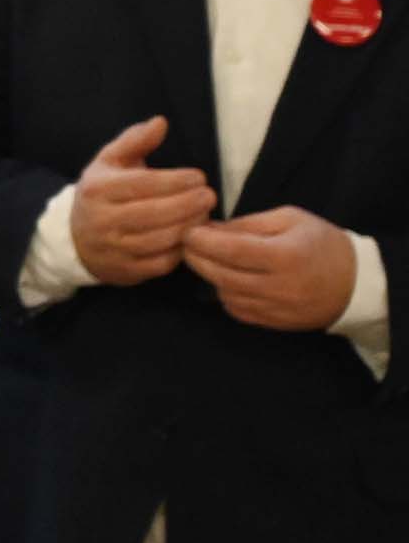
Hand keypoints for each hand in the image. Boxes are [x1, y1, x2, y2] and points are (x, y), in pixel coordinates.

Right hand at [70, 115, 214, 285]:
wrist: (74, 239)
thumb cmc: (100, 194)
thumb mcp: (109, 162)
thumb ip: (135, 140)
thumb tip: (161, 122)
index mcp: (98, 189)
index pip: (143, 184)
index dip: (176, 181)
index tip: (199, 177)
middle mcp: (102, 220)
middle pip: (155, 213)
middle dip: (188, 204)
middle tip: (209, 196)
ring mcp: (114, 248)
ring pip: (160, 240)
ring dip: (189, 227)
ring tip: (204, 215)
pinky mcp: (126, 271)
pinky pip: (161, 262)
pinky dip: (181, 250)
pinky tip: (192, 237)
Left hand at [183, 206, 358, 330]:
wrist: (356, 283)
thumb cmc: (321, 243)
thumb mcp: (289, 219)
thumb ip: (248, 223)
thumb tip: (209, 229)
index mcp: (285, 256)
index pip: (232, 250)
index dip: (203, 240)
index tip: (187, 230)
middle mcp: (280, 287)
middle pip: (222, 274)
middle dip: (196, 258)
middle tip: (186, 243)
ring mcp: (277, 309)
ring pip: (225, 294)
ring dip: (209, 276)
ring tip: (206, 258)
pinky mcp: (275, 323)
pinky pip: (237, 310)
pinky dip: (225, 294)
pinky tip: (226, 278)